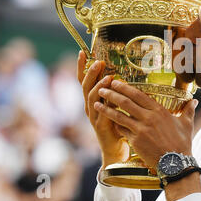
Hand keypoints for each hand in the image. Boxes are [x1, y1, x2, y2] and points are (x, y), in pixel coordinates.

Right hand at [77, 51, 129, 166]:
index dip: (82, 66)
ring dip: (98, 86)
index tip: (82, 52)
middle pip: (85, 86)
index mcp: (92, 100)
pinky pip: (101, 112)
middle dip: (90, 73)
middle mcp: (90, 106)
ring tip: (108, 77)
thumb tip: (118, 74)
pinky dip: (105, 103)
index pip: (84, 80)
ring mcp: (93, 116)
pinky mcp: (100, 125)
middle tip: (98, 62)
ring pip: (91, 98)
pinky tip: (111, 96)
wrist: (115, 148)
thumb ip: (114, 91)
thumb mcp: (114, 105)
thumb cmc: (117, 124)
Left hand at [93, 79, 198, 168]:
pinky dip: (114, 125)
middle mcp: (148, 118)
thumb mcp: (186, 124)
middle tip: (102, 88)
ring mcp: (140, 129)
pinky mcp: (135, 141)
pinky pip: (122, 130)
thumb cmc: (182, 143)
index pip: (139, 95)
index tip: (116, 82)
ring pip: (119, 115)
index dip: (126, 87)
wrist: (176, 163)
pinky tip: (106, 121)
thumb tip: (195, 101)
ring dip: (106, 108)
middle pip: (126, 102)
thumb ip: (188, 110)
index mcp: (159, 111)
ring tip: (97, 102)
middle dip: (112, 94)